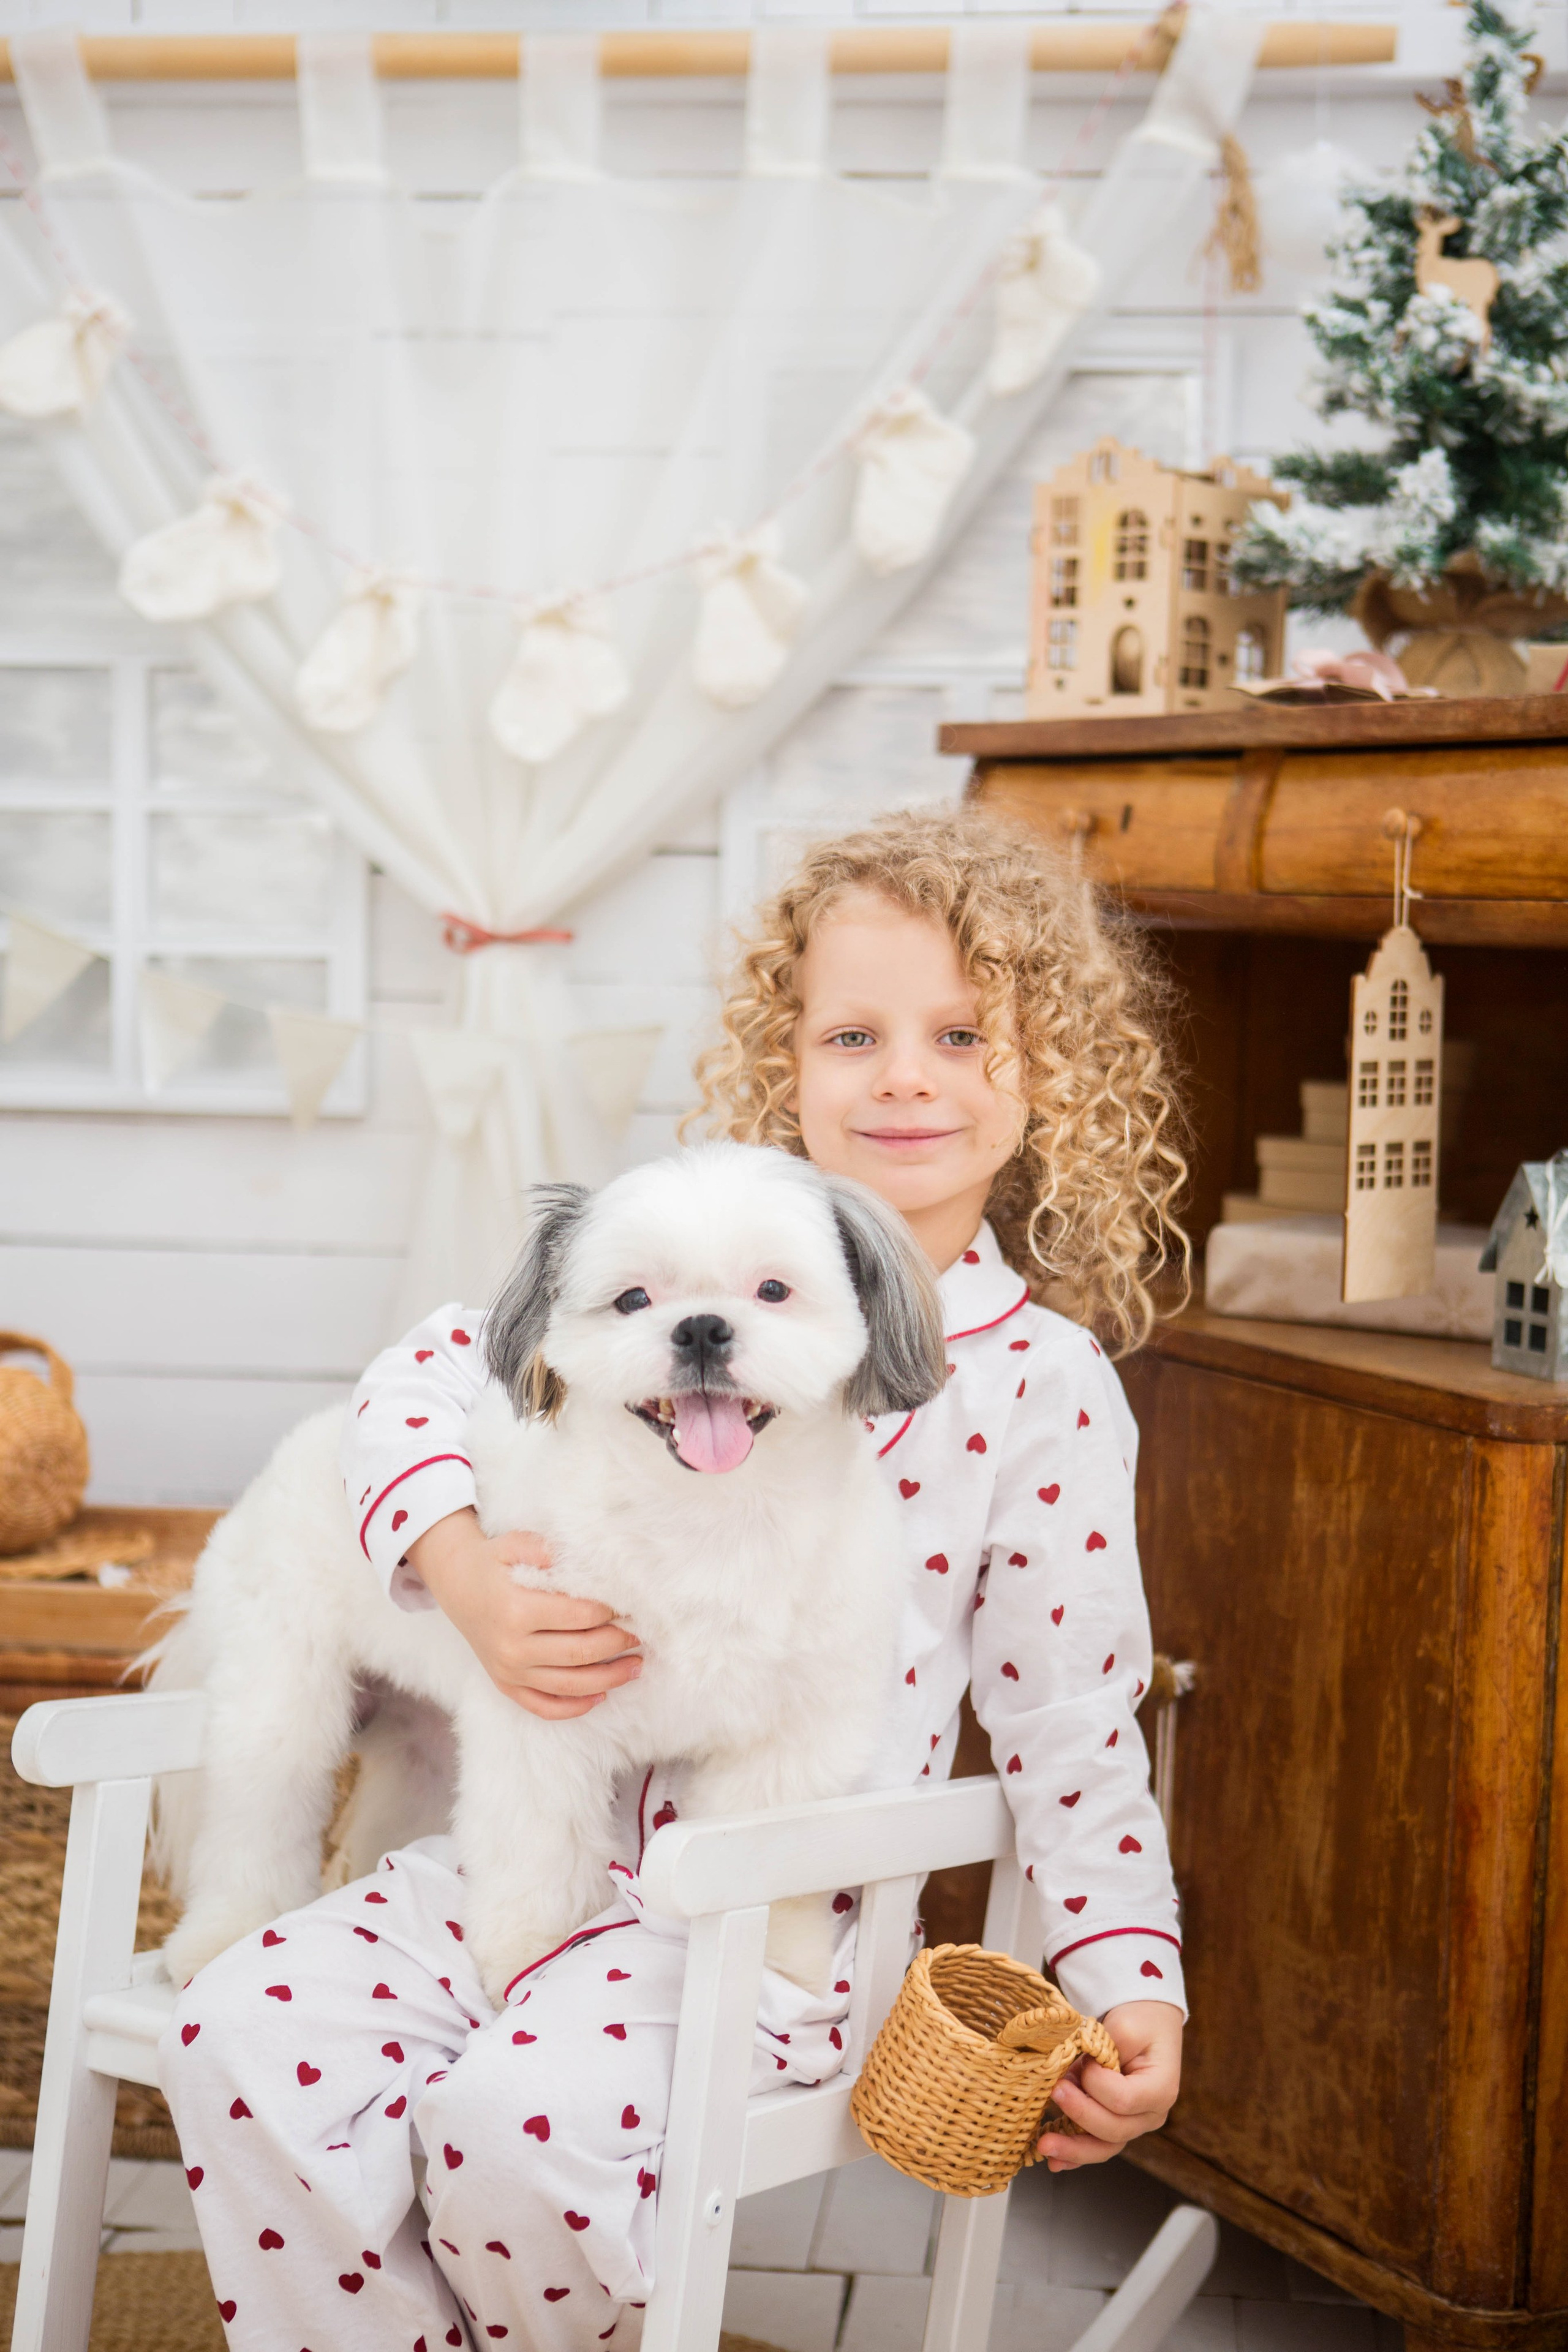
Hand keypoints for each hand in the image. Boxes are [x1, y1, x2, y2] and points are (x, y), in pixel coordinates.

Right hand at [406, 1509, 640, 1719]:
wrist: (456, 1585)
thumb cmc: (492, 1563)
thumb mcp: (512, 1544)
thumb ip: (543, 1548)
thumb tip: (583, 1557)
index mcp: (516, 1610)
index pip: (578, 1616)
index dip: (610, 1612)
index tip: (632, 1605)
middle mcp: (511, 1647)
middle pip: (579, 1653)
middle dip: (617, 1644)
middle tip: (642, 1635)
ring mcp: (508, 1671)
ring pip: (568, 1685)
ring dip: (608, 1679)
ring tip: (636, 1667)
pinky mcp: (506, 1685)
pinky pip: (543, 1707)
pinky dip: (574, 1707)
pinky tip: (600, 1697)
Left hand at [1037, 2000, 1182, 2172]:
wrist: (1147, 2023)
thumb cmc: (1141, 2022)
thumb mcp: (1127, 2025)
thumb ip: (1106, 2048)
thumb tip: (1080, 2071)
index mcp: (1161, 2089)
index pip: (1124, 2100)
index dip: (1097, 2083)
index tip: (1087, 2060)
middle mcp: (1150, 2115)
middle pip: (1114, 2130)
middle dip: (1079, 2114)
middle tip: (1055, 2092)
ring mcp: (1133, 2123)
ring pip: (1104, 2146)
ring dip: (1073, 2149)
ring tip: (1045, 2146)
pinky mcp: (1114, 2124)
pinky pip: (1097, 2145)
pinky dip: (1075, 2155)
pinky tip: (1056, 2161)